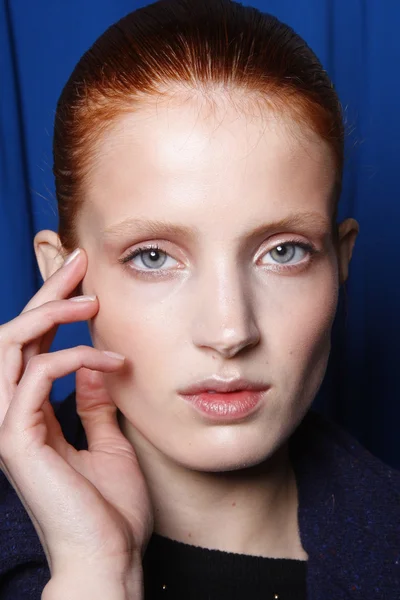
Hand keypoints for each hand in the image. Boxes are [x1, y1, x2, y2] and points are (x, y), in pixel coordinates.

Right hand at [0, 248, 153, 583]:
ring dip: (50, 313)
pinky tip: (113, 361)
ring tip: (91, 300)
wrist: (108, 559)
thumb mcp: (107, 441)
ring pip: (10, 344)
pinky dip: (76, 357)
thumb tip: (95, 366)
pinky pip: (37, 375)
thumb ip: (95, 404)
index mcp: (31, 413)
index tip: (83, 277)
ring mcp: (9, 425)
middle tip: (78, 260)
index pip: (33, 345)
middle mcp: (12, 412)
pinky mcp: (16, 439)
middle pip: (14, 333)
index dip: (53, 306)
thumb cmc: (108, 508)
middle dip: (45, 291)